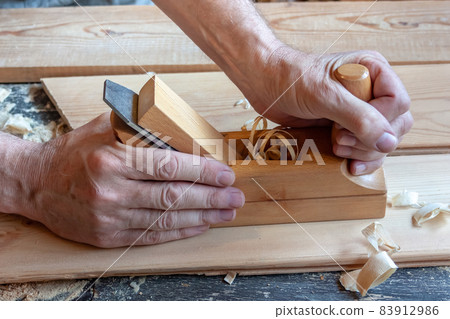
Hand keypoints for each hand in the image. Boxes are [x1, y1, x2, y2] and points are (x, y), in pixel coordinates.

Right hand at [29, 113, 243, 247]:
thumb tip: (189, 132)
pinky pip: (151, 236)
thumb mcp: (108, 126)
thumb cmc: (76, 150)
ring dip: (202, 217)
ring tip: (226, 213)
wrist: (38, 182)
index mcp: (113, 157)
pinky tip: (200, 226)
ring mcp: (110, 217)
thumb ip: (146, 127)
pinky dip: (180, 232)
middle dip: (211, 198)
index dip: (203, 173)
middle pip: (173, 196)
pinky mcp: (108, 237)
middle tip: (236, 198)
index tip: (226, 175)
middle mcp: (112, 190)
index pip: (169, 167)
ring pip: (166, 220)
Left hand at [243, 47, 412, 174]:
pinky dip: (361, 159)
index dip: (381, 121)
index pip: (398, 103)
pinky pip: (365, 148)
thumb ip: (359, 117)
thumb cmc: (292, 79)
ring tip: (338, 147)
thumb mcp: (326, 95)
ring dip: (365, 151)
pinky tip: (350, 167)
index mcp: (373, 71)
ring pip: (382, 140)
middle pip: (395, 125)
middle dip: (371, 140)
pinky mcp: (345, 127)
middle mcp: (371, 91)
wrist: (264, 83)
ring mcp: (359, 111)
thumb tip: (388, 142)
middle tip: (341, 139)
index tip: (351, 128)